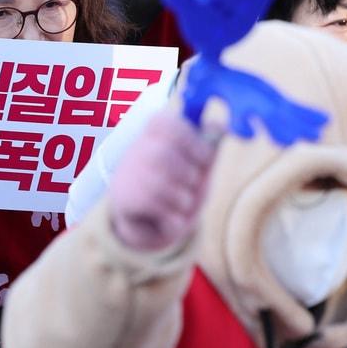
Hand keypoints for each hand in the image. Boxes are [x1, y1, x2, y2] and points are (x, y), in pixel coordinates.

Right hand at [108, 109, 214, 252]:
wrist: (146, 224)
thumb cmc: (177, 189)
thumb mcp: (196, 167)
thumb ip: (208, 147)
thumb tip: (222, 123)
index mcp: (154, 135)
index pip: (166, 124)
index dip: (192, 140)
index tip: (206, 157)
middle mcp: (136, 151)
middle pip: (163, 155)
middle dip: (189, 175)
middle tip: (193, 185)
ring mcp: (127, 176)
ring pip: (161, 185)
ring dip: (183, 200)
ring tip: (182, 204)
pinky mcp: (125, 201)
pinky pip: (156, 208)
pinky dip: (174, 219)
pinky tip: (170, 219)